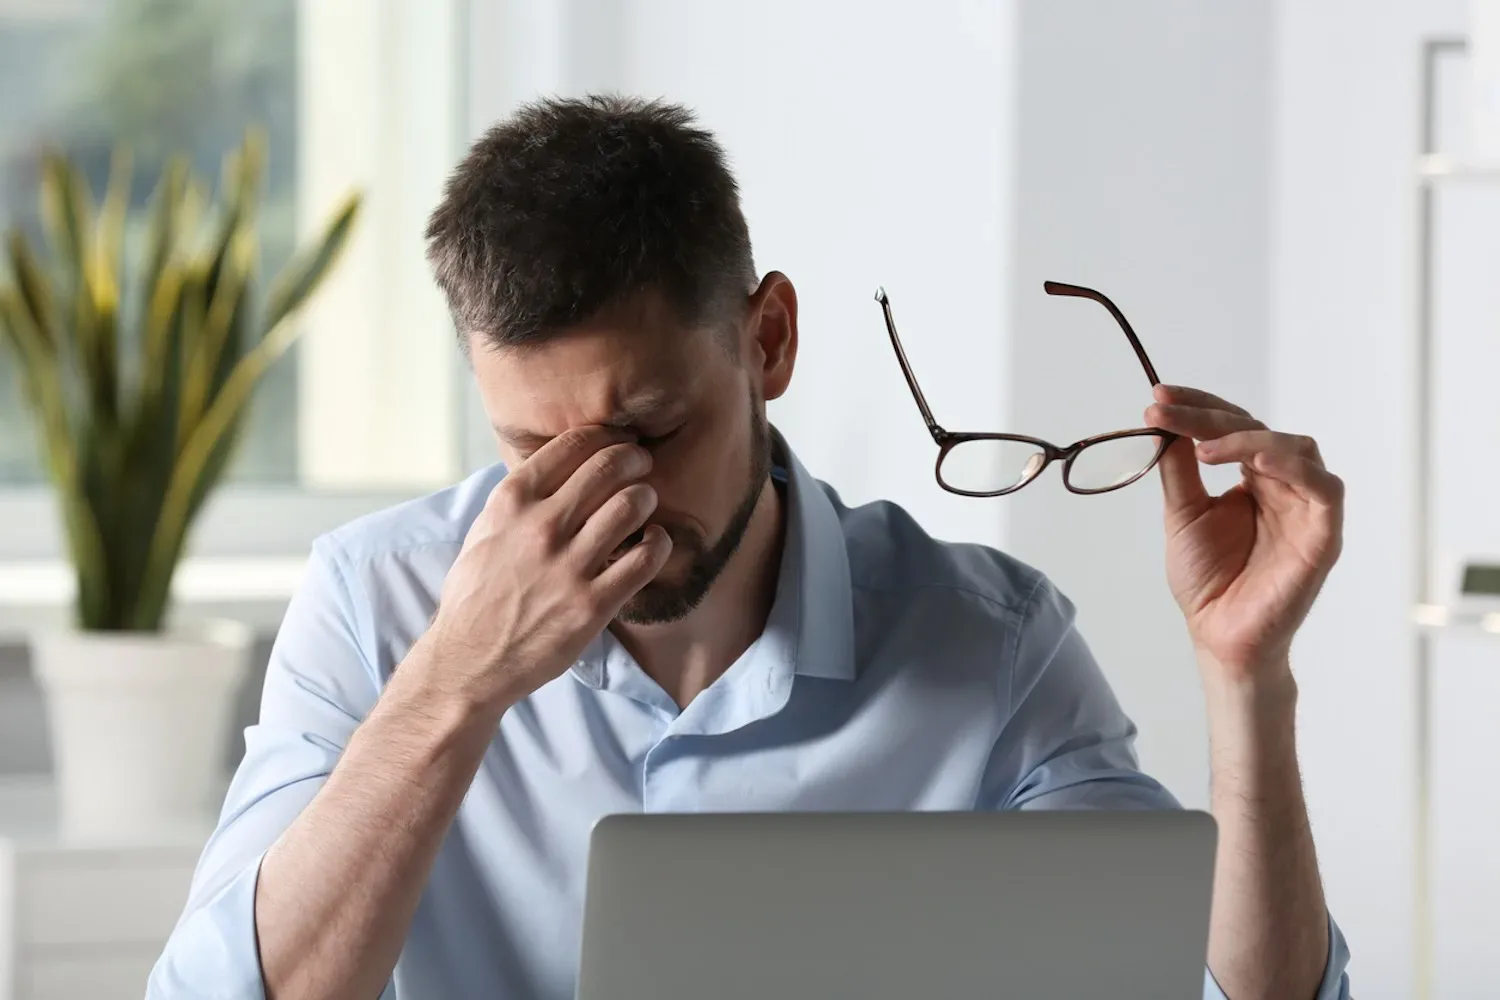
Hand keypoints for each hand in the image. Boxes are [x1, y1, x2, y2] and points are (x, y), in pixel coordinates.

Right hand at [424, 426, 672, 709]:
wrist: (469, 660)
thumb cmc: (477, 595)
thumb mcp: (485, 531)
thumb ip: (520, 497)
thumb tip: (558, 464)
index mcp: (512, 502)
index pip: (572, 444)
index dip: (605, 436)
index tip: (617, 442)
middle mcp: (540, 527)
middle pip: (609, 466)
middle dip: (634, 459)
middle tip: (641, 465)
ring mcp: (568, 566)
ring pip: (632, 505)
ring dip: (647, 498)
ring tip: (645, 504)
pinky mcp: (592, 604)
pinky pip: (646, 558)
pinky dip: (659, 543)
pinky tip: (654, 542)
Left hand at [1144, 385, 1343, 683]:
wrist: (1218, 634)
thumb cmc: (1207, 579)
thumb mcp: (1183, 513)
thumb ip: (1179, 468)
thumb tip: (1166, 423)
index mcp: (1254, 479)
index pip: (1233, 427)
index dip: (1199, 405)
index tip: (1158, 396)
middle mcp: (1284, 486)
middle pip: (1259, 430)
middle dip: (1209, 417)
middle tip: (1166, 411)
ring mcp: (1306, 508)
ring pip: (1295, 448)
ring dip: (1248, 439)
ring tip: (1204, 447)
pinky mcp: (1323, 535)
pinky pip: (1324, 490)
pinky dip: (1293, 468)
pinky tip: (1255, 464)